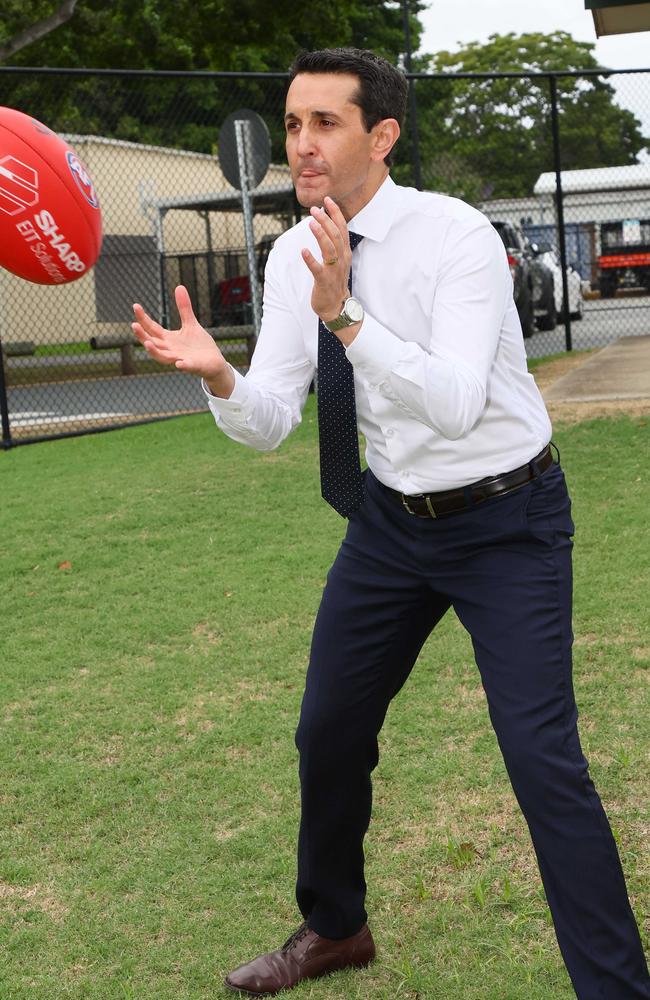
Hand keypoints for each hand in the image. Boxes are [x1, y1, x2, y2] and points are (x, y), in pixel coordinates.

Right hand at [132, 285, 233, 396]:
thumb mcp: (190, 324)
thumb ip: (184, 308)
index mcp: (168, 340)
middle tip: (133, 325)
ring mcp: (180, 359)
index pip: (152, 328)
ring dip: (154, 352)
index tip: (135, 306)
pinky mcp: (193, 366)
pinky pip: (186, 366)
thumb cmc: (199, 345)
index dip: (143, 318)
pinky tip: (179, 363)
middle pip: (152, 343)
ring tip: (147, 343)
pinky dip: (182, 365)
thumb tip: (179, 286)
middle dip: (142, 335)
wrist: (214, 362)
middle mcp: (170, 350)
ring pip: (163, 357)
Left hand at [301, 196, 351, 324]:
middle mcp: (342, 259)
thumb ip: (334, 244)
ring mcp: (334, 271)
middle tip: (315, 209)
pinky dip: (310, 260)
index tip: (327, 200)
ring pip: (329, 249)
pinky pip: (318, 269)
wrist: (336, 307)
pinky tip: (303, 251)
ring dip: (320, 235)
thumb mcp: (338, 261)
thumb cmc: (334, 282)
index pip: (343, 228)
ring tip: (311, 223)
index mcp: (345, 252)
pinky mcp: (324, 281)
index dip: (336, 213)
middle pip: (336, 235)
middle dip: (326, 220)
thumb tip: (325, 225)